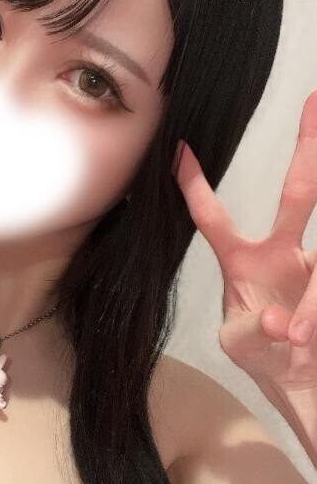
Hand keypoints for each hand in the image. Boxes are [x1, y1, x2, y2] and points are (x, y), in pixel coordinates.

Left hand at [173, 89, 316, 389]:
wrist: (299, 381)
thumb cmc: (262, 355)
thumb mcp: (240, 343)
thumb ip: (250, 332)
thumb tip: (275, 322)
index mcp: (243, 261)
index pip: (212, 217)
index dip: (194, 186)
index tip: (179, 149)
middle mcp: (281, 254)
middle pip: (299, 194)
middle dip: (308, 149)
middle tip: (314, 102)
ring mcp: (312, 269)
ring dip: (310, 308)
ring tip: (295, 342)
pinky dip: (312, 320)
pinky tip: (303, 343)